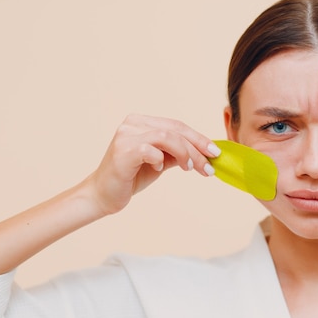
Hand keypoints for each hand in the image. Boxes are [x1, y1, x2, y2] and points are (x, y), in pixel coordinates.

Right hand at [85, 114, 219, 214]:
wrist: (103, 195)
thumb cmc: (131, 177)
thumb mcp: (160, 162)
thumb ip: (177, 153)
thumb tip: (205, 152)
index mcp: (142, 122)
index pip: (177, 126)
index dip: (199, 138)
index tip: (215, 152)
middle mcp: (133, 124)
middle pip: (176, 130)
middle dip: (197, 148)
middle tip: (210, 165)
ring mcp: (126, 135)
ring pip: (167, 137)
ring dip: (186, 154)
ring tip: (191, 168)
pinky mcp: (123, 151)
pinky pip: (152, 151)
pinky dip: (161, 160)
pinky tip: (159, 169)